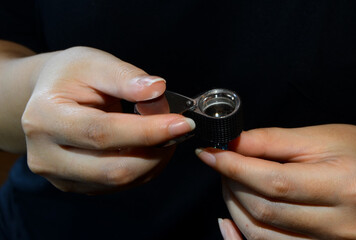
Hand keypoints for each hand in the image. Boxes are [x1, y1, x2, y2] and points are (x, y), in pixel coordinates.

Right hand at [22, 47, 194, 193]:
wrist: (49, 96)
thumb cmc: (71, 76)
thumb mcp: (94, 62)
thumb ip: (125, 77)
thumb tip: (156, 90)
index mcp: (43, 117)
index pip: (102, 132)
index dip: (147, 131)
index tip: (182, 123)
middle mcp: (44, 155)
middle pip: (114, 168)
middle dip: (157, 149)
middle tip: (178, 125)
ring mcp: (59, 176)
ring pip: (121, 180)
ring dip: (155, 158)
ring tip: (165, 131)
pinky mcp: (76, 186)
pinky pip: (120, 185)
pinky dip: (144, 166)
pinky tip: (150, 145)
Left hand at [197, 125, 355, 238]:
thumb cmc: (348, 150)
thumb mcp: (312, 137)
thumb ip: (268, 141)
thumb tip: (228, 144)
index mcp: (345, 185)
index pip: (276, 182)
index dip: (236, 168)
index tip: (210, 154)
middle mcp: (342, 223)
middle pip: (265, 210)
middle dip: (233, 184)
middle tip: (222, 163)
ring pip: (260, 234)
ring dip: (234, 207)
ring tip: (231, 182)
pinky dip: (241, 234)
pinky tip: (231, 216)